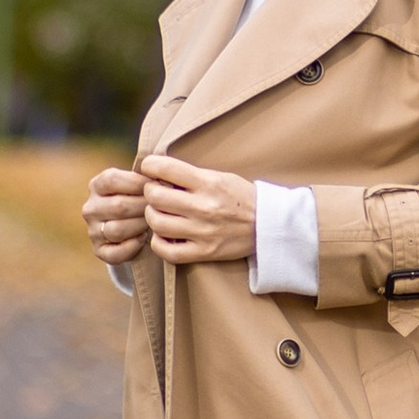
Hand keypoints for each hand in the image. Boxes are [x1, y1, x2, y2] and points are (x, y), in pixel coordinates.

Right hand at [82, 164, 150, 265]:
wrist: (135, 226)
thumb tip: (162, 176)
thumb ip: (146, 177)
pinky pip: (114, 253)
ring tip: (152, 222)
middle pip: (118, 206)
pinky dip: (132, 247)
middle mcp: (90, 208)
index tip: (157, 187)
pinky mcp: (99, 250)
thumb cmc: (140, 198)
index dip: (138, 183)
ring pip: (116, 230)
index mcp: (97, 185)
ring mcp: (92, 231)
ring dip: (139, 226)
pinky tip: (142, 239)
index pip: (113, 180)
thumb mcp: (138, 183)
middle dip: (144, 207)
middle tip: (160, 208)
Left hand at [140, 152, 256, 263]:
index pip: (166, 168)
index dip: (149, 166)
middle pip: (155, 197)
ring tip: (160, 213)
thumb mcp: (220, 177)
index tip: (148, 168)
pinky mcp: (205, 252)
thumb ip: (191, 176)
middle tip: (155, 193)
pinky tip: (164, 235)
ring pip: (157, 223)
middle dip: (150, 192)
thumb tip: (158, 173)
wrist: (269, 225)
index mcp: (209, 183)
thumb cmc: (242, 197)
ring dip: (153, 216)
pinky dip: (159, 242)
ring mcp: (203, 232)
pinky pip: (168, 251)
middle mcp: (204, 207)